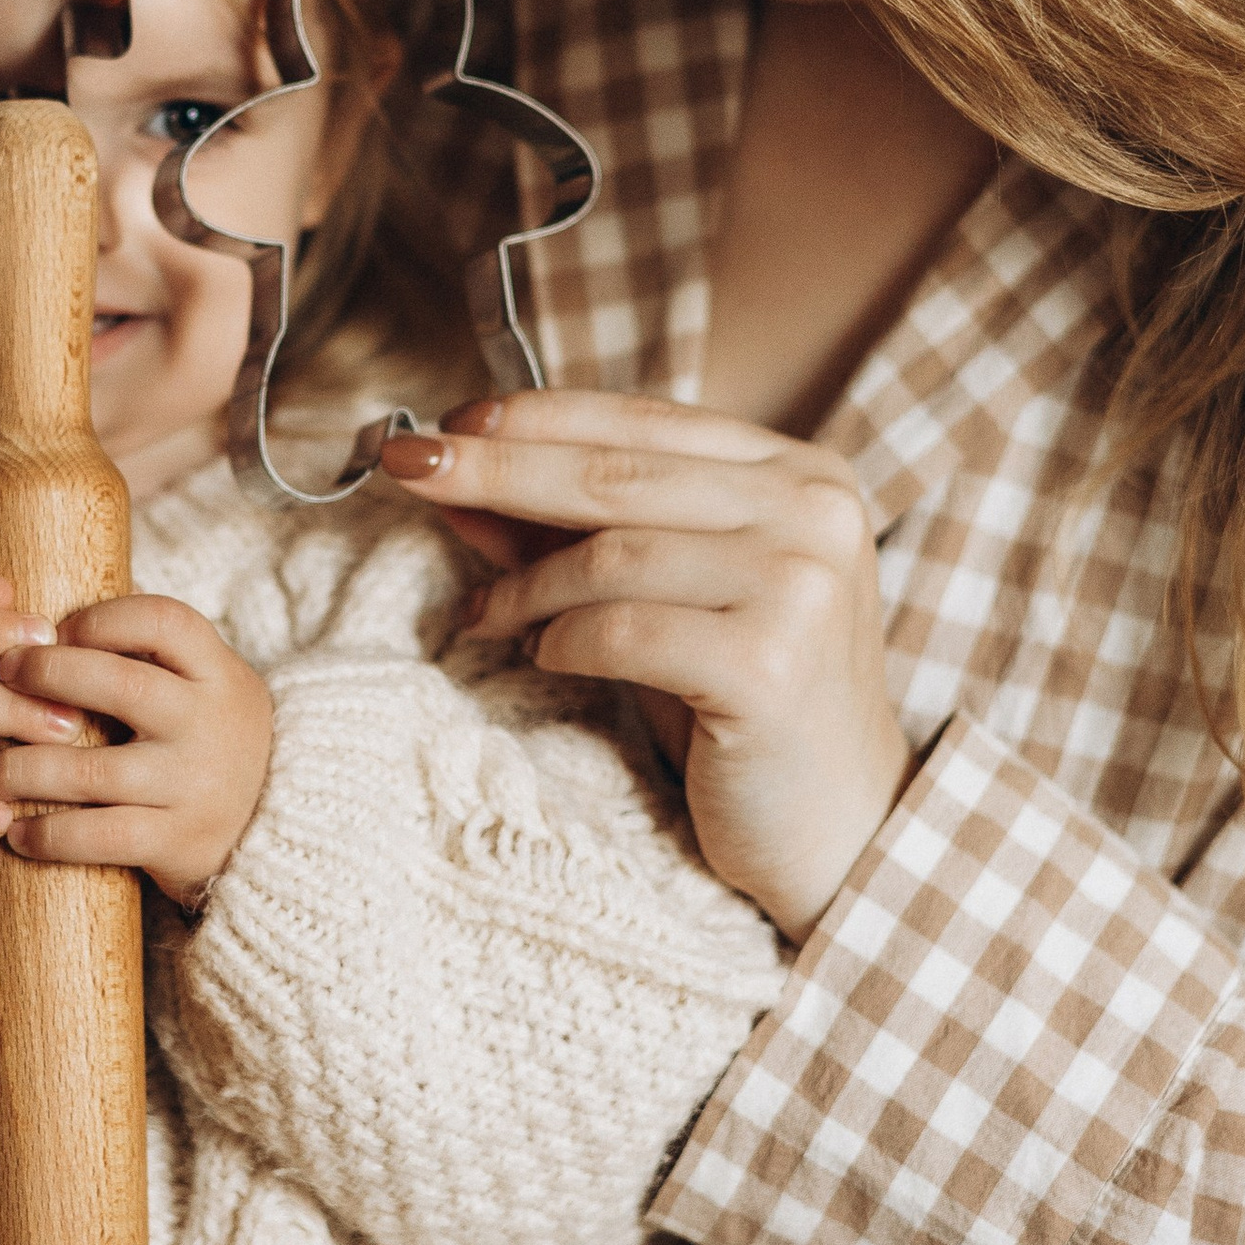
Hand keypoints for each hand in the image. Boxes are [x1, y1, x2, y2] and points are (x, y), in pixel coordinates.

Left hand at [0, 594, 274, 902]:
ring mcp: (193, 785)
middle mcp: (209, 724)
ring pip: (93, 772)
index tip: (56, 628)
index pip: (164, 622)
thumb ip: (149, 657)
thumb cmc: (210, 741)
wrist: (275, 830)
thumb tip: (43, 618)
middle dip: (49, 675)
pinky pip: (101, 838)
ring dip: (21, 769)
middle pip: (121, 687)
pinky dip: (50, 835)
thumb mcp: (207, 686)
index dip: (103, 618)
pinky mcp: (176, 842)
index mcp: (218, 673)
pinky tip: (14, 832)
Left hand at [380, 390, 911, 943]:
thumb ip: (570, 534)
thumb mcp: (659, 600)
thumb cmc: (741, 707)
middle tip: (405, 465)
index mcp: (803, 474)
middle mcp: (814, 514)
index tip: (447, 422)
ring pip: (612, 554)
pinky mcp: (771, 664)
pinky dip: (561, 642)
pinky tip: (541, 658)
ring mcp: (801, 586)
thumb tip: (454, 478)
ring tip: (485, 616)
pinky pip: (621, 631)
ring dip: (525, 585)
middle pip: (616, 474)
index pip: (644, 422)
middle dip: (496, 467)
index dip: (537, 416)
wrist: (839, 828)